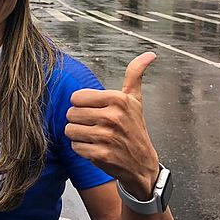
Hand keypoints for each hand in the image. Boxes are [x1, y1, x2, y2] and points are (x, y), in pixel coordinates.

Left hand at [65, 52, 159, 199]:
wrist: (143, 165)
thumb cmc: (135, 129)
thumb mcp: (135, 100)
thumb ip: (135, 75)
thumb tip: (149, 54)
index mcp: (118, 99)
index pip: (76, 97)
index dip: (83, 106)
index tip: (97, 112)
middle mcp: (112, 116)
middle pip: (70, 114)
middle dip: (80, 121)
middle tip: (96, 126)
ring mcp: (106, 136)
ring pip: (70, 130)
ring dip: (79, 136)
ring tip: (96, 138)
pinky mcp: (101, 155)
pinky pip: (75, 147)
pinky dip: (82, 149)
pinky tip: (97, 149)